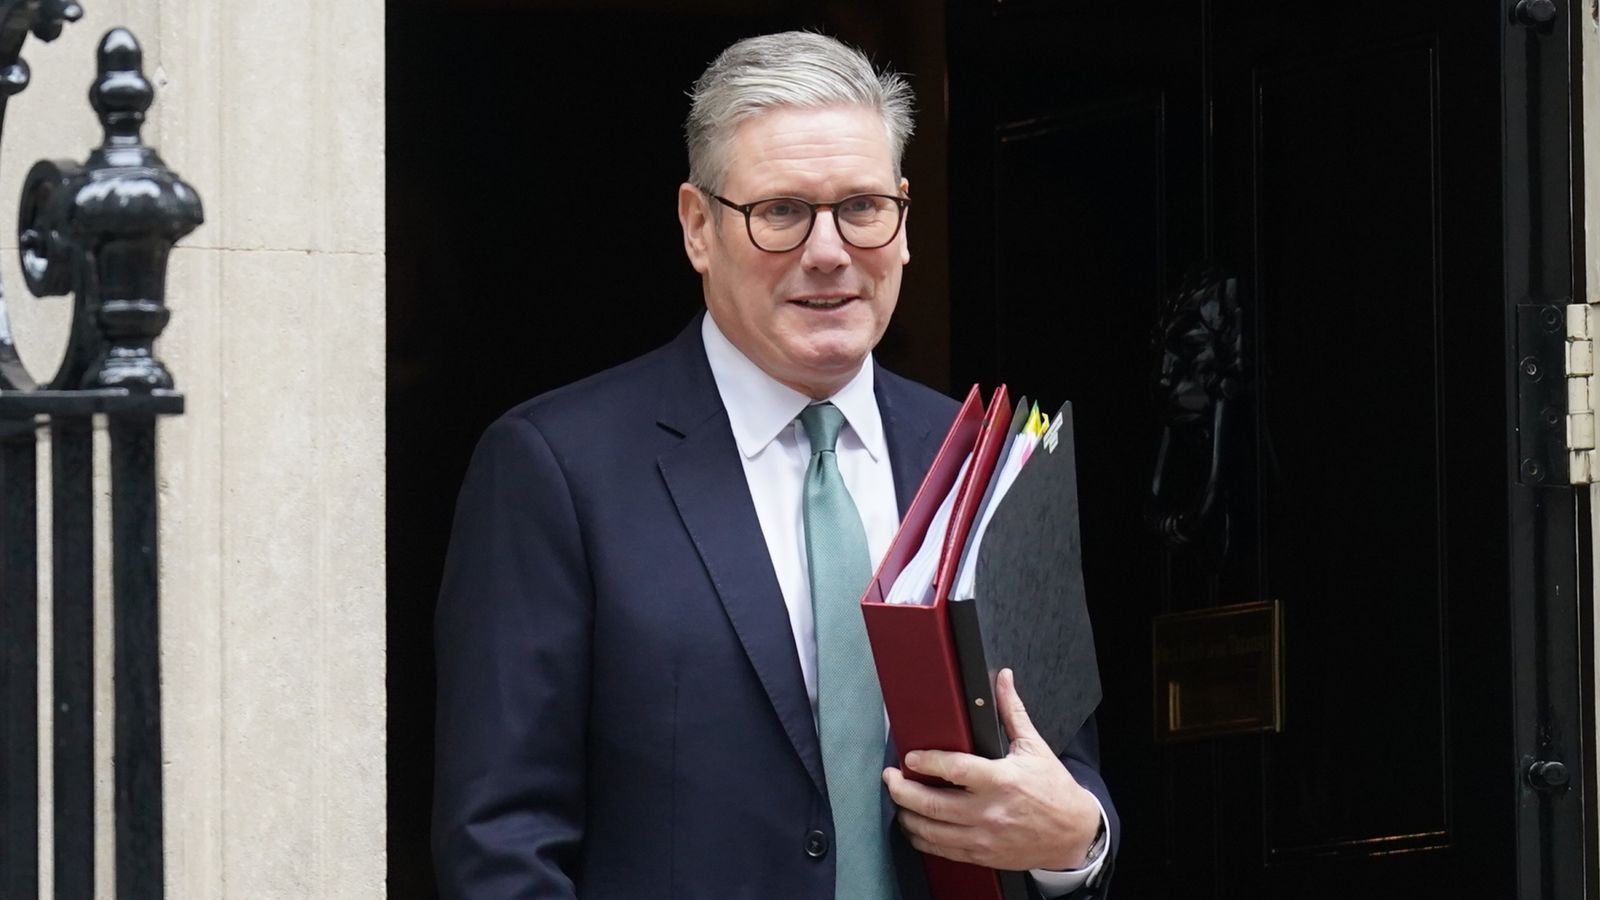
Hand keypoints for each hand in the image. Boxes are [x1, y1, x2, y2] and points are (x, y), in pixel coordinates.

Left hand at [882, 668, 1100, 870]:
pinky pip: (943, 850)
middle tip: (890, 778)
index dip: (927, 761)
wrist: (1072, 833)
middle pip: (932, 804)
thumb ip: (1012, 712)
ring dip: (907, 816)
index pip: (954, 769)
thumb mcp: (1034, 747)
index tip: (910, 757)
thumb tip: (1002, 678)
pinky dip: (922, 839)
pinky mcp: (982, 855)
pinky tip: (915, 828)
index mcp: (1001, 780)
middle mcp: (989, 811)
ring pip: (931, 831)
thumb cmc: (1054, 789)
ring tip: (898, 801)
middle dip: (902, 790)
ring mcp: (984, 837)